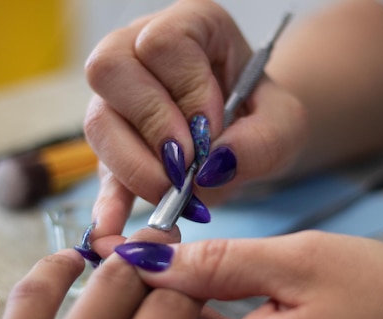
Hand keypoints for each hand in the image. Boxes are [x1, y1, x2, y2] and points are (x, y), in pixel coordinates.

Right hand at [84, 0, 310, 237]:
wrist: (246, 138)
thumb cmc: (263, 117)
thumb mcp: (284, 126)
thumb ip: (262, 141)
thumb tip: (209, 168)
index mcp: (189, 27)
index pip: (164, 43)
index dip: (186, 90)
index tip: (213, 128)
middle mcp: (140, 52)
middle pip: (111, 69)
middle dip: (151, 125)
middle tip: (185, 164)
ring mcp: (119, 99)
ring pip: (98, 120)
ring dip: (134, 164)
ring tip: (173, 193)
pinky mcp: (114, 144)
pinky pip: (98, 169)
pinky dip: (107, 201)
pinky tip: (114, 227)